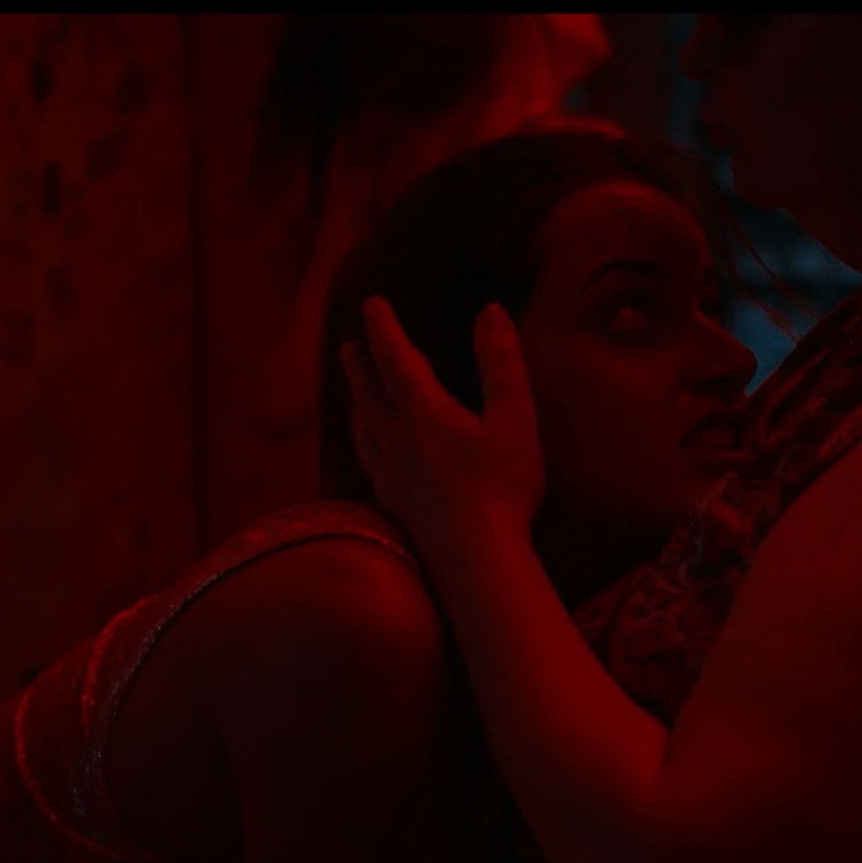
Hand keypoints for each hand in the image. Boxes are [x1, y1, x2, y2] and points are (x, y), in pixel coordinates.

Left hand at [342, 298, 544, 564]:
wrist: (475, 558)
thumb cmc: (501, 488)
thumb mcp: (514, 420)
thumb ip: (500, 365)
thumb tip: (490, 313)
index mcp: (424, 412)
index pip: (395, 359)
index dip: (383, 329)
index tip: (371, 304)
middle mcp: (396, 438)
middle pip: (368, 393)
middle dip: (358, 365)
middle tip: (347, 346)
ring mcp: (389, 474)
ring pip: (363, 430)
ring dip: (357, 404)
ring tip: (355, 396)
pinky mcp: (392, 503)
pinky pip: (369, 463)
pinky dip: (365, 445)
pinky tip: (373, 456)